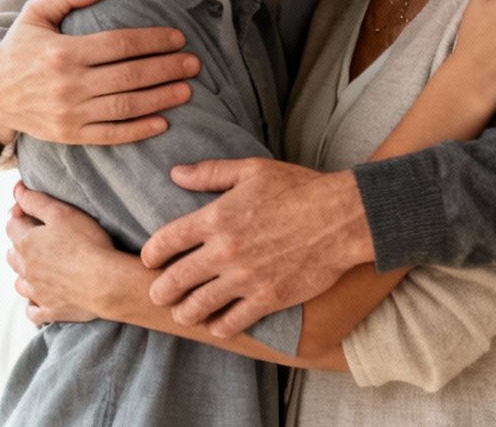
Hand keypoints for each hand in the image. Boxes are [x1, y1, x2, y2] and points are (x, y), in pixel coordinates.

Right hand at [0, 0, 195, 147]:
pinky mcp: (70, 134)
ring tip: (188, 90)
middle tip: (194, 63)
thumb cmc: (19, 49)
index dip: (153, 40)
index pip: (119, 44)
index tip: (178, 37)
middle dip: (167, 68)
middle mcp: (68, 83)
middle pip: (130, 75)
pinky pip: (111, 134)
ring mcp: (70, 112)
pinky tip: (163, 122)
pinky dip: (138, 130)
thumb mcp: (34, 15)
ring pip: (125, 105)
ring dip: (161, 98)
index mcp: (64, 52)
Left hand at [7, 182, 111, 325]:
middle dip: (21, 244)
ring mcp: (36, 292)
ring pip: (20, 282)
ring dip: (26, 274)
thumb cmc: (88, 244)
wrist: (105, 282)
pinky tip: (42, 298)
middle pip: (13, 254)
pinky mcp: (49, 310)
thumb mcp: (63, 213)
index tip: (30, 209)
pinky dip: (34, 303)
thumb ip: (37, 201)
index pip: (12, 224)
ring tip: (41, 267)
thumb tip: (16, 189)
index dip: (19, 213)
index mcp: (26, 243)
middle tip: (41, 238)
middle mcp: (25, 269)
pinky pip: (33, 310)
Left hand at [141, 159, 370, 337]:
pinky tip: (219, 320)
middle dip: (160, 291)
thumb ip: (212, 173)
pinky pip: (228, 323)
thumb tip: (175, 173)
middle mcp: (224, 251)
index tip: (152, 260)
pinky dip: (218, 325)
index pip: (162, 243)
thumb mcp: (255, 171)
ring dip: (185, 312)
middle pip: (171, 283)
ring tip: (188, 310)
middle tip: (163, 293)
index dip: (150, 255)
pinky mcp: (267, 298)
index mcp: (216, 218)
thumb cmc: (301, 189)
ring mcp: (245, 278)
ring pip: (194, 308)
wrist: (344, 217)